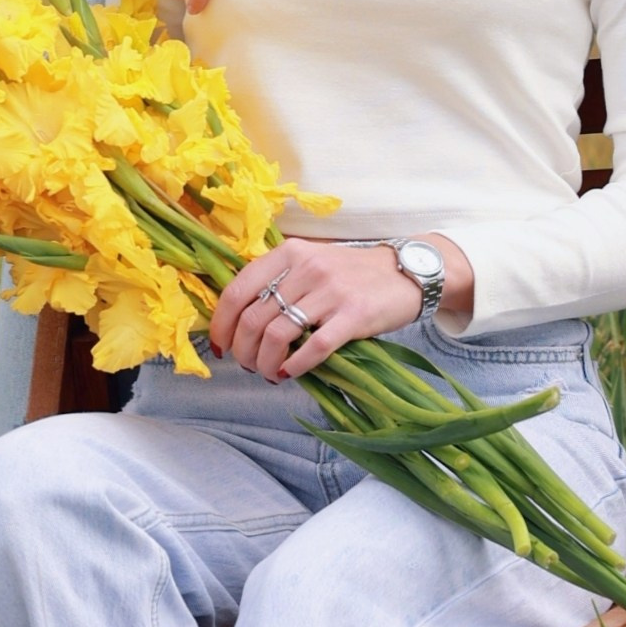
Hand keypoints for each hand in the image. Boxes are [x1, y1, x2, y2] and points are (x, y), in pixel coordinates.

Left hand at [208, 234, 472, 381]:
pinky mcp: (353, 315)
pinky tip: (290, 373)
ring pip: (277, 336)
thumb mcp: (310, 261)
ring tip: (269, 372)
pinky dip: (295, 366)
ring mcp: (330, 291)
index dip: (220, 325)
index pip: (237, 291)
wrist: (405, 272)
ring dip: (265, 363)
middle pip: (253, 319)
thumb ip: (277, 279)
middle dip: (243, 351)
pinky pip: (314, 347)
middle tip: (249, 365)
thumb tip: (237, 319)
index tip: (220, 347)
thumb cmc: (350, 273)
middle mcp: (305, 268)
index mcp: (288, 253)